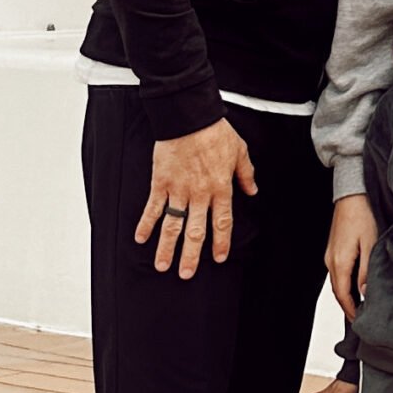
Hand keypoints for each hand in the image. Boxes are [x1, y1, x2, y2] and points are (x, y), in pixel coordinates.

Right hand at [136, 118, 256, 278]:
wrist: (189, 117)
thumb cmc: (215, 132)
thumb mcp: (240, 151)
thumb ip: (246, 174)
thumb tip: (253, 191)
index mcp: (221, 188)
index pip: (222, 222)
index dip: (221, 242)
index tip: (218, 258)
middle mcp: (200, 194)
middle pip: (195, 231)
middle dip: (191, 255)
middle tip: (186, 274)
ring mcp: (178, 190)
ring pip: (172, 225)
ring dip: (166, 247)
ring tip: (162, 266)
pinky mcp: (161, 182)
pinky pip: (153, 207)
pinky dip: (145, 223)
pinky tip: (140, 238)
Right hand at [325, 193, 376, 316]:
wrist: (351, 195)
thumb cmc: (362, 216)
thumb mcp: (370, 244)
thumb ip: (367, 271)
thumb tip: (364, 294)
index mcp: (339, 262)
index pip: (343, 295)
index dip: (351, 311)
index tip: (360, 322)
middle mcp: (331, 261)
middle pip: (338, 291)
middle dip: (349, 306)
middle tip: (361, 318)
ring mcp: (330, 255)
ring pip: (338, 282)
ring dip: (347, 295)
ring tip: (361, 306)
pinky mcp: (333, 249)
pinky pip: (338, 272)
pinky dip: (345, 283)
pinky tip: (355, 286)